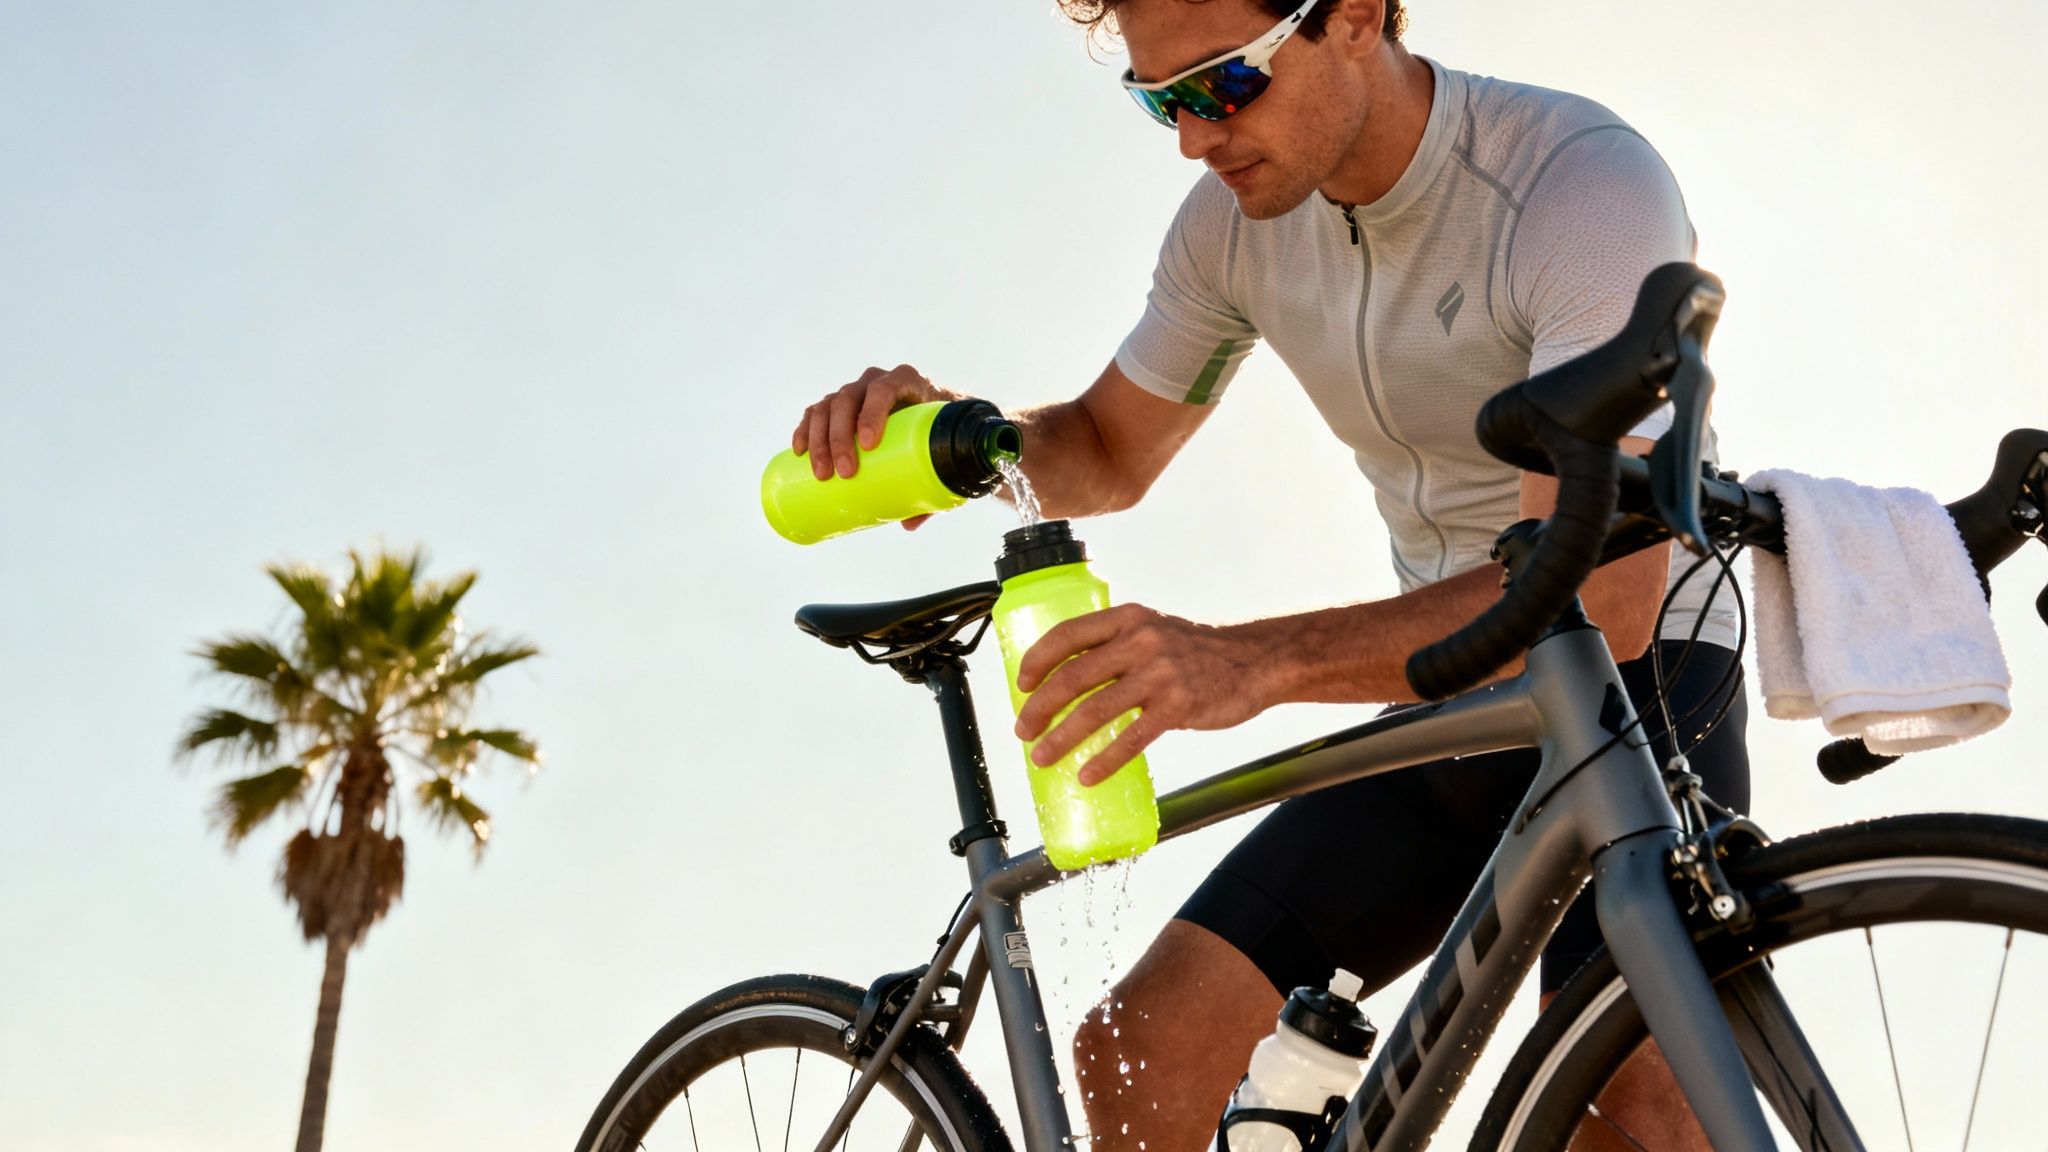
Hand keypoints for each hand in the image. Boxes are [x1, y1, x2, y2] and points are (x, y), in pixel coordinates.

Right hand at [791, 364, 958, 482]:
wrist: (938, 415)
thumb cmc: (942, 433)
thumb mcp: (945, 452)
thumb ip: (935, 484)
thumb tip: (908, 524)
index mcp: (907, 380)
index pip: (885, 389)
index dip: (872, 413)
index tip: (868, 446)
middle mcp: (876, 380)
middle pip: (849, 400)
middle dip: (841, 437)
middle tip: (844, 472)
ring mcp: (855, 390)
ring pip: (827, 407)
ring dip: (819, 440)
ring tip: (822, 474)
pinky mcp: (838, 405)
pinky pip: (815, 413)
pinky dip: (805, 430)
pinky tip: (799, 451)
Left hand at [1013, 605, 1273, 784]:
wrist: (1255, 662)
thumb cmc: (1197, 652)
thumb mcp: (1155, 630)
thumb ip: (1118, 645)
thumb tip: (1069, 680)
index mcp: (1128, 618)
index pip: (1067, 634)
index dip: (1037, 661)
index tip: (1021, 686)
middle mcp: (1140, 640)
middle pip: (1073, 676)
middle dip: (1040, 707)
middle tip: (1023, 731)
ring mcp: (1160, 673)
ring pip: (1095, 709)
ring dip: (1062, 738)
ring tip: (1042, 757)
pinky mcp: (1178, 706)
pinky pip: (1131, 738)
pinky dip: (1105, 760)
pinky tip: (1088, 775)